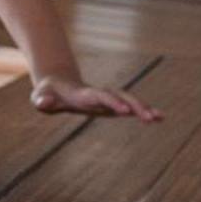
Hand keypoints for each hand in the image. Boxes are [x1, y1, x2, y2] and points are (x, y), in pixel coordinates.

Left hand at [30, 75, 162, 121]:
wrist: (58, 83)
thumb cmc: (47, 94)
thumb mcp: (41, 97)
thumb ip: (42, 100)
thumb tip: (43, 103)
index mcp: (83, 94)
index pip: (99, 97)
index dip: (111, 102)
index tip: (124, 111)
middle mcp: (99, 94)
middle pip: (119, 96)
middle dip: (134, 105)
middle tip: (148, 116)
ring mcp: (106, 99)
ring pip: (128, 100)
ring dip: (143, 108)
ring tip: (159, 117)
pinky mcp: (111, 104)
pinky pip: (130, 106)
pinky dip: (143, 110)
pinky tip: (159, 117)